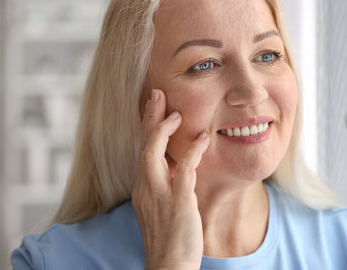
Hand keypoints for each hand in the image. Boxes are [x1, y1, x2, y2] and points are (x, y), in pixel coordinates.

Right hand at [132, 89, 209, 269]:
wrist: (168, 267)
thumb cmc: (170, 239)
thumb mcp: (164, 208)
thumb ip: (167, 185)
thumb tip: (177, 167)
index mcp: (143, 188)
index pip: (143, 150)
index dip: (148, 127)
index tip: (154, 106)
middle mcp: (146, 188)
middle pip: (143, 144)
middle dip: (149, 118)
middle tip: (156, 94)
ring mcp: (159, 195)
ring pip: (152, 152)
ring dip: (162, 129)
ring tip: (174, 111)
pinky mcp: (177, 203)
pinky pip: (184, 171)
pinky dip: (193, 152)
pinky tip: (203, 138)